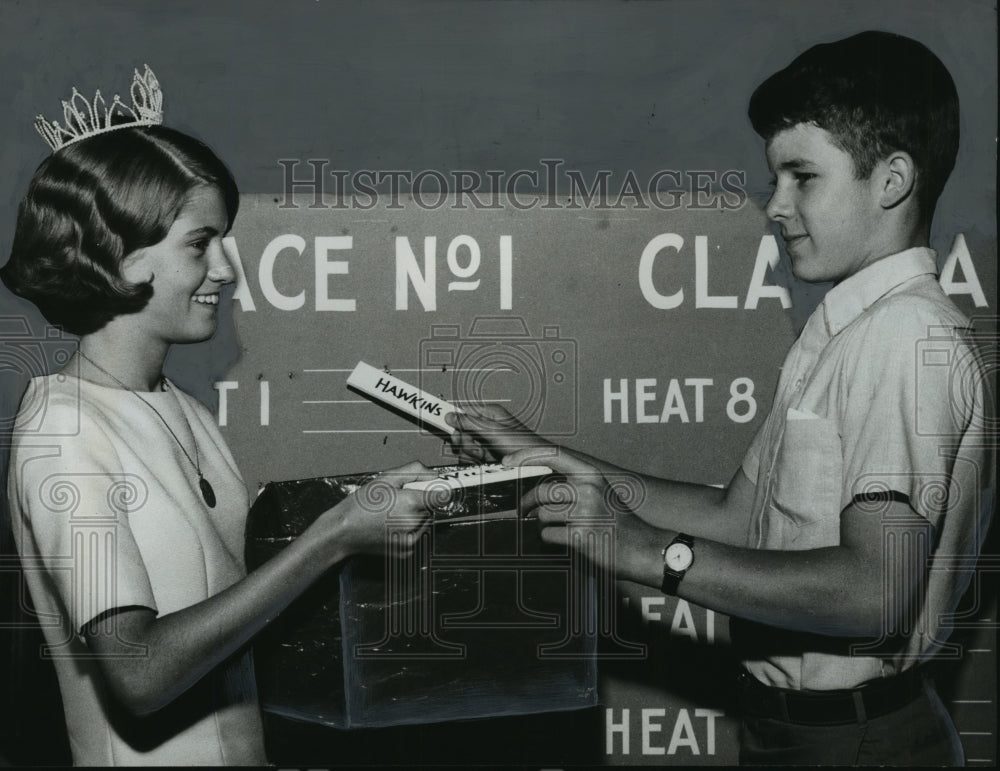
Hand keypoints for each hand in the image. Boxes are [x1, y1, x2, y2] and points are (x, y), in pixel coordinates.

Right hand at [319, 461, 436, 557]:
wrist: (344, 532)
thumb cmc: (360, 505)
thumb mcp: (386, 478)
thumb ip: (415, 471)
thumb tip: (435, 474)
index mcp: (411, 503)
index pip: (443, 496)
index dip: (442, 489)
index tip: (442, 486)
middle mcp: (414, 523)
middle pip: (431, 507)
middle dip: (421, 500)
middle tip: (400, 498)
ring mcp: (411, 539)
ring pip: (425, 521)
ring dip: (416, 515)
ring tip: (392, 512)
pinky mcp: (407, 551)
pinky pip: (417, 534)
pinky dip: (409, 528)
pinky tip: (391, 524)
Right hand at [445, 403, 553, 462]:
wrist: (535, 464)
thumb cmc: (523, 445)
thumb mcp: (493, 432)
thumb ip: (470, 422)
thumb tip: (451, 415)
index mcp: (490, 412)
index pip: (463, 411)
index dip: (454, 420)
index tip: (440, 421)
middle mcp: (488, 424)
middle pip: (462, 430)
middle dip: (466, 441)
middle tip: (475, 446)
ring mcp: (488, 440)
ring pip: (466, 445)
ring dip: (472, 453)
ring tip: (486, 455)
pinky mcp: (488, 453)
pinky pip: (472, 456)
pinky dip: (476, 460)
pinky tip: (486, 461)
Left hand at [510, 449, 663, 581]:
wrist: (643, 549)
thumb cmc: (619, 522)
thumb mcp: (601, 492)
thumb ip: (574, 484)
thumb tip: (538, 486)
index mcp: (592, 475)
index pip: (553, 455)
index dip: (526, 456)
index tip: (508, 462)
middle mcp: (588, 489)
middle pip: (541, 491)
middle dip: (527, 503)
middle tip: (525, 511)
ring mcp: (585, 512)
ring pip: (543, 515)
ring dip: (542, 525)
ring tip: (556, 529)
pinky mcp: (581, 536)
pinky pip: (548, 535)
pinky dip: (549, 540)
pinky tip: (565, 541)